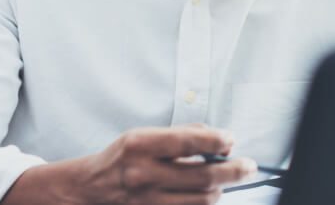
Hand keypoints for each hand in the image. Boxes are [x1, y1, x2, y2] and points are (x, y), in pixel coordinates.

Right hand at [2, 124, 257, 204]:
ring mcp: (147, 201)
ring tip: (224, 181)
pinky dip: (204, 203)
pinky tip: (207, 195)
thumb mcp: (143, 137)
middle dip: (233, 171)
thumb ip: (181, 136)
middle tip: (248, 166)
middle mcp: (143, 174)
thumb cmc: (120, 159)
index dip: (216, 140)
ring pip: (201, 200)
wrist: (86, 192)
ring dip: (220, 190)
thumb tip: (220, 140)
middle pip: (203, 177)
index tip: (231, 140)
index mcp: (140, 146)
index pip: (189, 142)